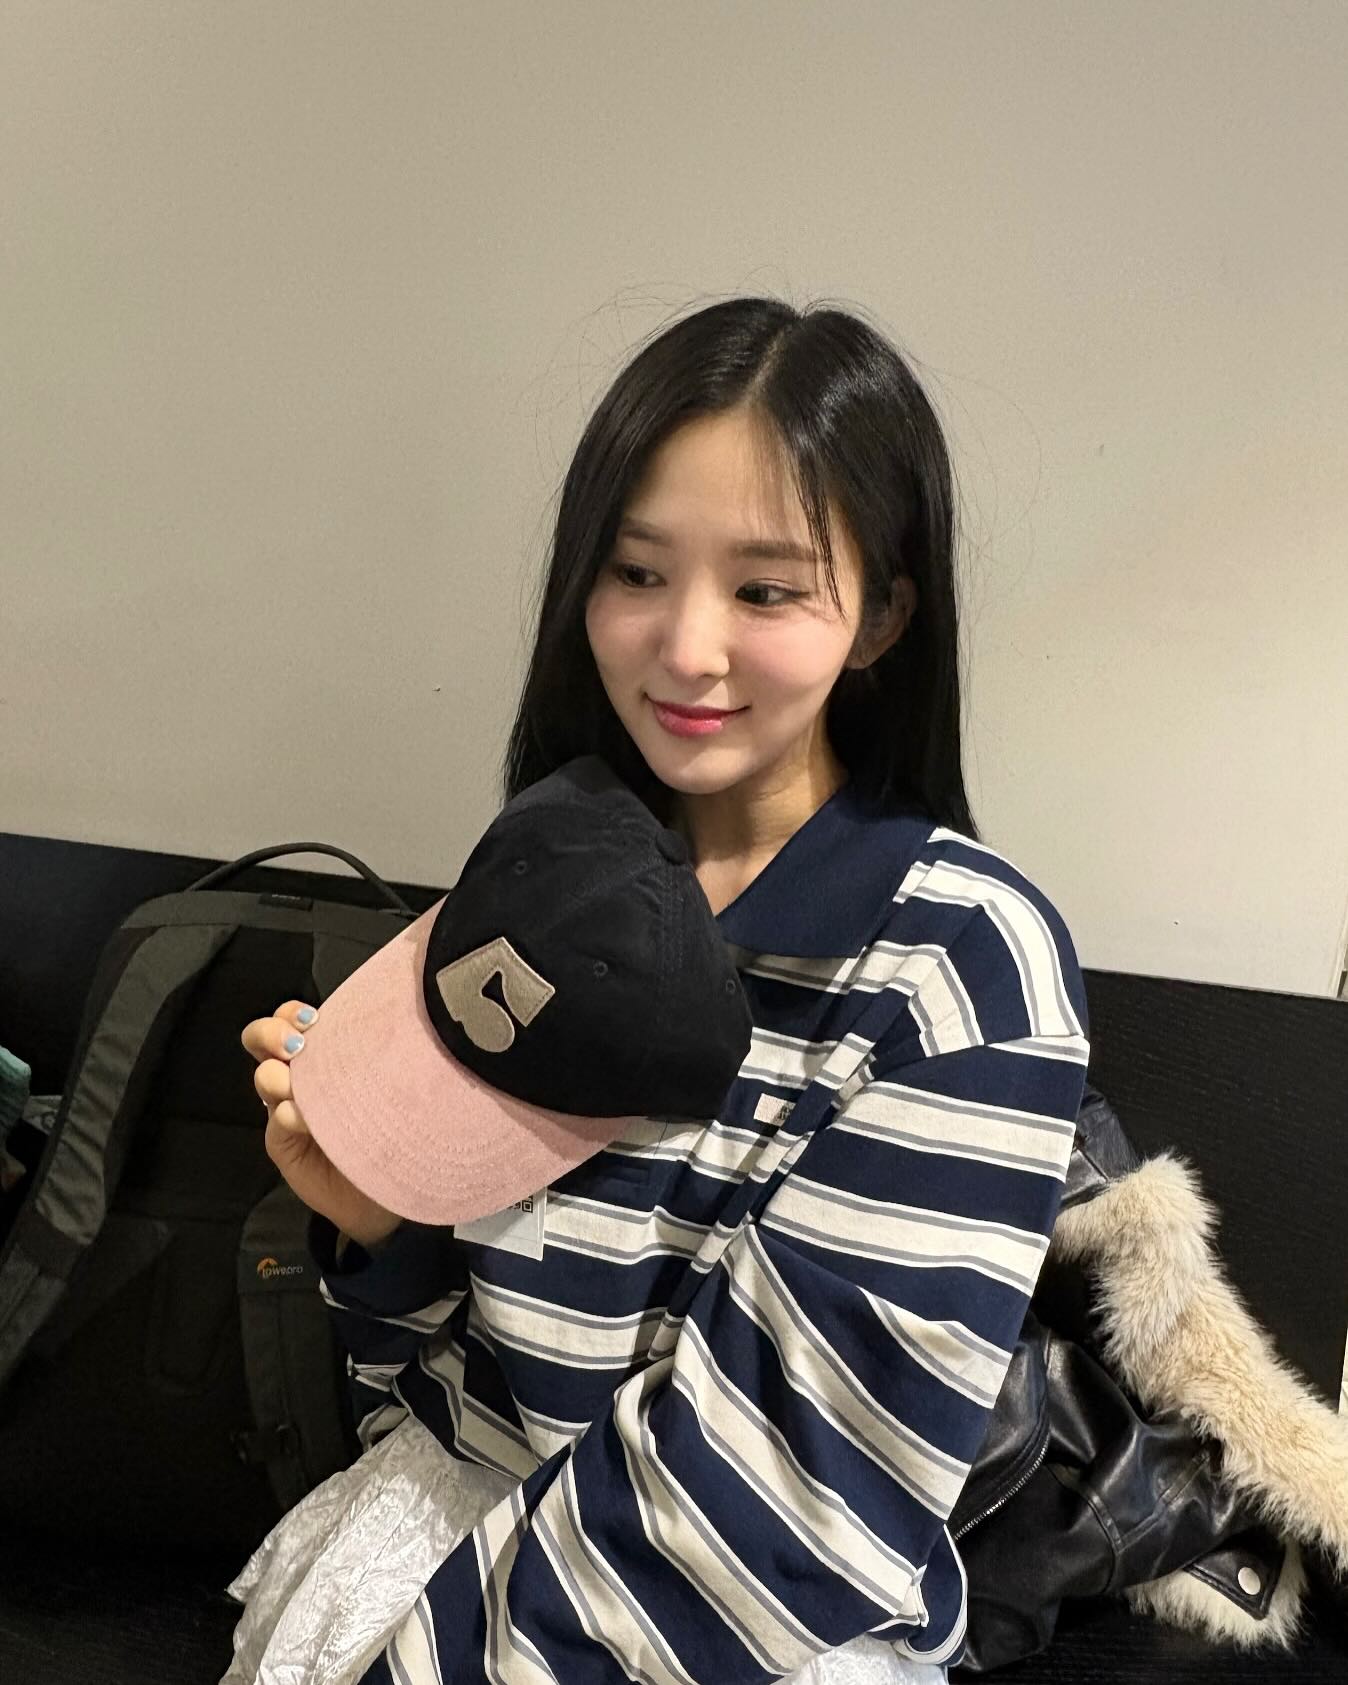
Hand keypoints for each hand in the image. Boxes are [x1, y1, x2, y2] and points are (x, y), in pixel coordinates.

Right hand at [242, 1000, 403, 1250]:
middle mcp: (301, 1075)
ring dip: (278, 1075)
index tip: (312, 1020)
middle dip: (271, 1032)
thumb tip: (366, 1021)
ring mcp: (288, 1108)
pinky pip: (277, 1120)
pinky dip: (290, 1115)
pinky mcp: (283, 1142)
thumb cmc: (397, 1123)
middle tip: (296, 1045)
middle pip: (263, 1037)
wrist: (395, 1181)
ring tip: (300, 1087)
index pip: (293, 1018)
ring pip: (265, 1074)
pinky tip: (308, 1122)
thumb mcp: (388, 1077)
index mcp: (324, 1052)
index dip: (292, 1013)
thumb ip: (372, 1049)